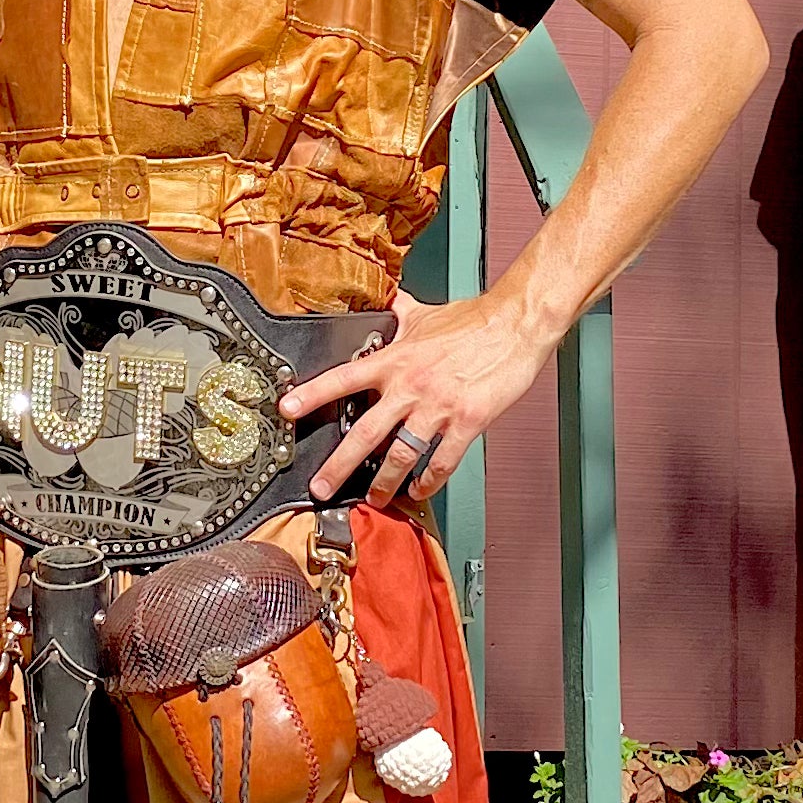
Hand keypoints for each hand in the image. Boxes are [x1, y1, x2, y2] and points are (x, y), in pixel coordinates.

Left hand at [278, 286, 556, 505]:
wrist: (516, 324)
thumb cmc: (473, 319)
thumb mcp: (425, 314)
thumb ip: (400, 314)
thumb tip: (387, 304)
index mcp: (395, 360)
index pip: (343, 378)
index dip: (312, 394)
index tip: (287, 409)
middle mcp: (411, 386)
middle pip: (365, 433)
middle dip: (339, 465)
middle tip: (320, 486)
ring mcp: (438, 407)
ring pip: (401, 455)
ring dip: (385, 483)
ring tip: (375, 499)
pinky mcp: (467, 422)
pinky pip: (442, 461)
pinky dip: (429, 481)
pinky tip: (421, 490)